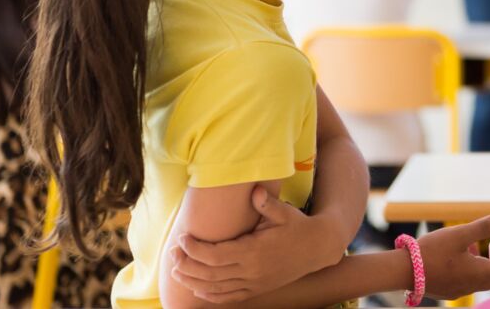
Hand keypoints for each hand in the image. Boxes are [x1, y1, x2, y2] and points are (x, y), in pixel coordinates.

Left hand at [170, 185, 339, 303]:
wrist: (317, 248)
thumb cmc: (297, 226)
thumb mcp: (284, 212)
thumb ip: (267, 203)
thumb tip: (255, 191)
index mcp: (254, 251)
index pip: (214, 255)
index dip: (193, 249)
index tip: (182, 237)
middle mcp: (251, 271)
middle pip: (209, 273)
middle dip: (186, 264)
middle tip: (172, 253)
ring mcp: (253, 283)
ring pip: (215, 289)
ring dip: (192, 281)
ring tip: (176, 271)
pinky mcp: (256, 290)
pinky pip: (228, 298)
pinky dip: (209, 295)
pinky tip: (197, 288)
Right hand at [416, 214, 489, 299]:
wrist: (403, 271)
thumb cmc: (432, 251)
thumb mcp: (459, 234)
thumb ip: (483, 227)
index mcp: (479, 273)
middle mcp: (472, 285)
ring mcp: (459, 290)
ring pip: (482, 279)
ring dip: (484, 263)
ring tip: (473, 245)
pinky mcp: (448, 290)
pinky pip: (468, 281)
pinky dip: (471, 269)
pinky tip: (458, 255)